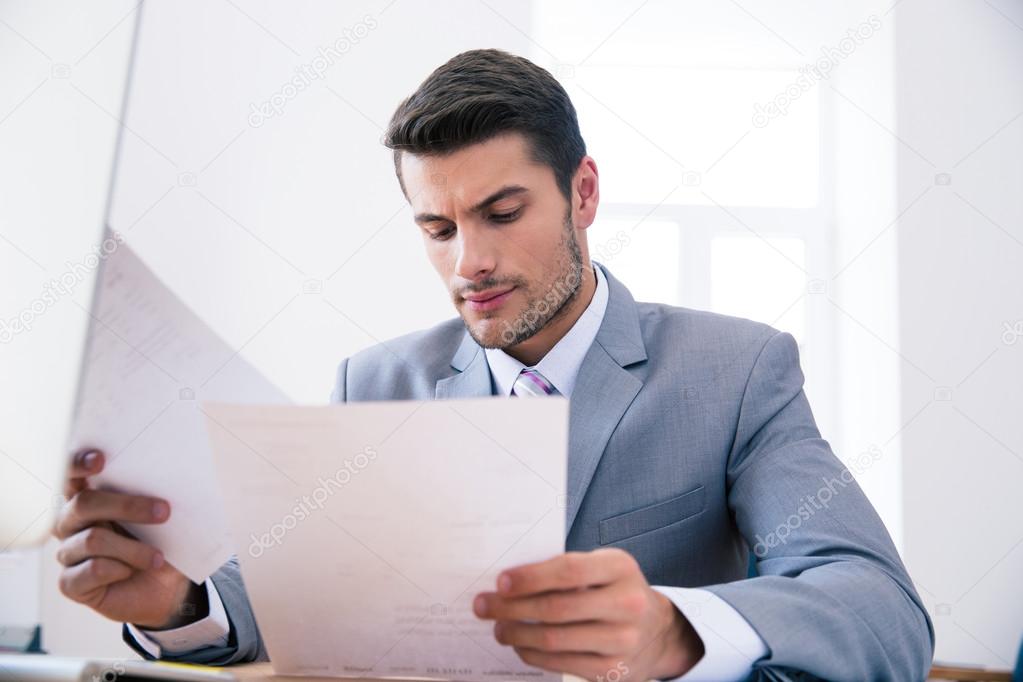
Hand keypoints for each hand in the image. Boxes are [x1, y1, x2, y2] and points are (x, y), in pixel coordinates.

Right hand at [53, 449, 207, 628]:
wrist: (166, 587)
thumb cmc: (161, 542)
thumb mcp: (162, 516)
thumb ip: (156, 494)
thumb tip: (173, 476)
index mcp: (89, 497)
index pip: (70, 473)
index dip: (77, 463)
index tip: (101, 460)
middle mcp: (71, 522)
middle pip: (84, 503)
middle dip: (127, 505)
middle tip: (164, 512)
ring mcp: (68, 552)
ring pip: (93, 539)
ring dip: (134, 548)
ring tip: (158, 557)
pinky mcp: (70, 583)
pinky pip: (93, 570)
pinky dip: (121, 570)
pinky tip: (131, 573)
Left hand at [473, 548, 703, 680]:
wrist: (658, 631)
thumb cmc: (616, 590)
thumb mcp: (603, 567)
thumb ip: (566, 569)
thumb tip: (511, 581)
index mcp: (620, 567)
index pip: (567, 571)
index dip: (530, 577)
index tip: (501, 581)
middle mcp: (626, 604)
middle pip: (556, 608)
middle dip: (511, 608)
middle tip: (484, 605)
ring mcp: (622, 640)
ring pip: (553, 639)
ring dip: (516, 634)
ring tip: (498, 627)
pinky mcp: (612, 670)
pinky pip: (560, 662)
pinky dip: (532, 654)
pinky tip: (520, 645)